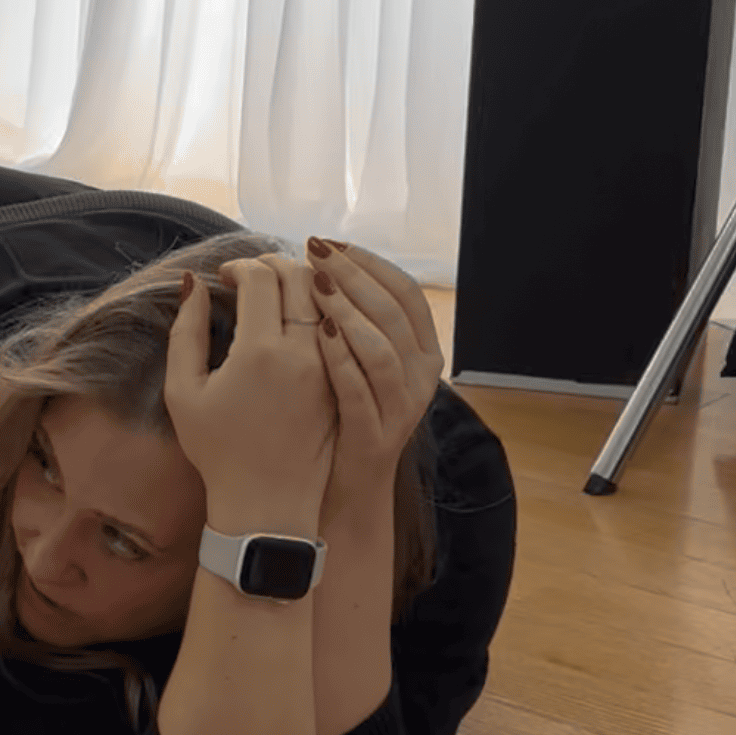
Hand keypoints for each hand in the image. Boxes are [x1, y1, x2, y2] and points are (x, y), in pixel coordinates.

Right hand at [164, 260, 336, 522]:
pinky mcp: (341, 379)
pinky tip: (299, 317)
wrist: (267, 503)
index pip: (261, 277)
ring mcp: (328, 366)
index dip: (240, 266)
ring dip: (302, 283)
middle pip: (299, 277)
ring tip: (278, 291)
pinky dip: (320, 311)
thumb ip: (185, 331)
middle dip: (274, 265)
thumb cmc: (217, 451)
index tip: (225, 276)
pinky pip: (338, 327)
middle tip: (252, 275)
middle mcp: (301, 352)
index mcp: (258, 351)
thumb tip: (194, 284)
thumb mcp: (183, 392)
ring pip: (325, 299)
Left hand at [303, 238, 444, 524]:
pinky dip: (342, 359)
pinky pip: (361, 390)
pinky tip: (317, 335)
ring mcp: (400, 409)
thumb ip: (355, 322)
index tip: (330, 243)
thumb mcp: (357, 365)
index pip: (403, 292)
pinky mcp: (374, 435)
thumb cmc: (337, 418)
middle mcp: (421, 378)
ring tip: (315, 286)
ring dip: (349, 311)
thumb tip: (326, 268)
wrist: (337, 490)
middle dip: (353, 275)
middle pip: (393, 312)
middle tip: (315, 251)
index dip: (369, 263)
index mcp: (421, 353)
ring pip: (383, 349)